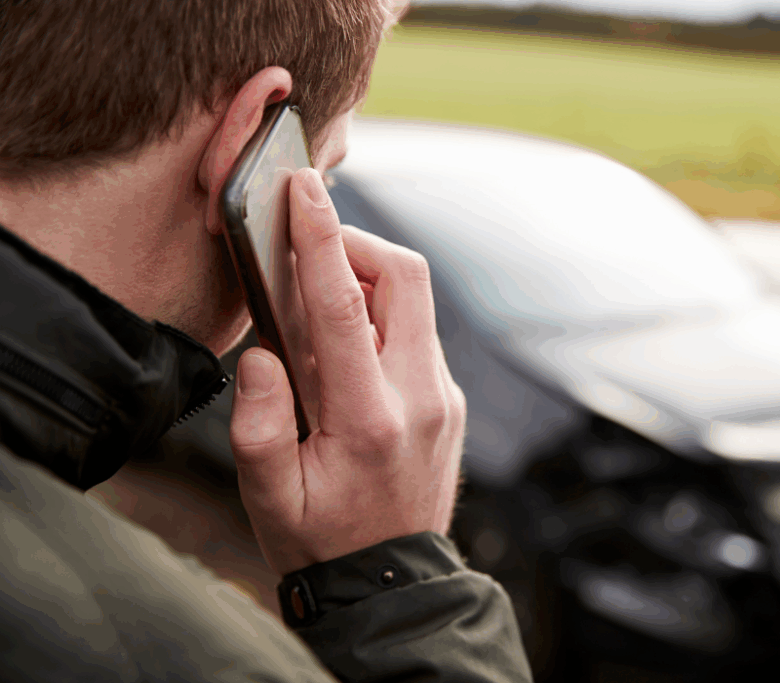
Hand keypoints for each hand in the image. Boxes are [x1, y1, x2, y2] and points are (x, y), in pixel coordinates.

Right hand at [228, 168, 466, 577]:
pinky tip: (346, 349)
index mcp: (369, 418)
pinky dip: (380, 318)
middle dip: (357, 244)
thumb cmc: (321, 540)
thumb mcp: (268, 494)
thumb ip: (257, 419)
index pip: (343, 304)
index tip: (303, 188)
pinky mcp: (449, 400)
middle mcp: (420, 398)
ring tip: (318, 310)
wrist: (392, 583)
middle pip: (406, 278)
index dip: (320, 237)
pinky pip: (417, 333)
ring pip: (416, 302)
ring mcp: (443, 397)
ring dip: (367, 283)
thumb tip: (264, 351)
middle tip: (309, 253)